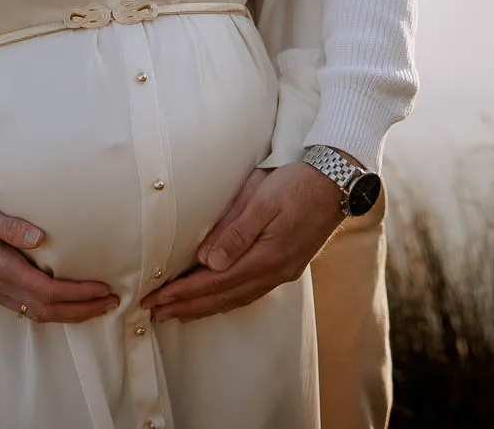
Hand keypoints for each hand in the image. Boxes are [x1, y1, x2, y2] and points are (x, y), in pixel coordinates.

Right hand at [0, 195, 119, 322]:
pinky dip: (50, 310)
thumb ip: (6, 225)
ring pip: (35, 314)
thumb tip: (38, 237)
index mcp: (0, 268)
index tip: (105, 289)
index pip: (48, 291)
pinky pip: (24, 309)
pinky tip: (61, 302)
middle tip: (112, 302)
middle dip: (82, 310)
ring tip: (95, 305)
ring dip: (69, 313)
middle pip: (47, 310)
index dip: (79, 294)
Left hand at [140, 164, 344, 322]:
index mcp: (267, 256)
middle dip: (187, 306)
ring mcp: (283, 272)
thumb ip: (235, 232)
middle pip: (223, 297)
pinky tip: (216, 301)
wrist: (338, 180)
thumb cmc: (297, 182)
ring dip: (205, 307)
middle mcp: (275, 271)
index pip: (215, 282)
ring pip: (237, 298)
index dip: (183, 293)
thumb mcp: (263, 199)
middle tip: (155, 313)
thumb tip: (209, 263)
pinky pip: (250, 292)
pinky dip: (227, 300)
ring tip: (178, 313)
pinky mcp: (288, 267)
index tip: (156, 299)